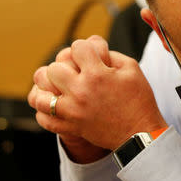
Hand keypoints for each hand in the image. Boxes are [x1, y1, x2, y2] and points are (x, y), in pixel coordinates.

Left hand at [28, 35, 166, 152]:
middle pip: (53, 68)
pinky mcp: (70, 127)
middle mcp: (80, 91)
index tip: (90, 55)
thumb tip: (93, 50)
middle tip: (75, 72)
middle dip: (64, 66)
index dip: (84, 48)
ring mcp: (72, 111)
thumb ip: (111, 54)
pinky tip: (56, 105)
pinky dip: (46, 112)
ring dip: (48, 89)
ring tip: (59, 88)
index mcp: (97, 74)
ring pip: (39, 95)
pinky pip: (43, 119)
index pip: (76, 47)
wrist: (140, 132)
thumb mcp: (132, 69)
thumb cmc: (139, 99)